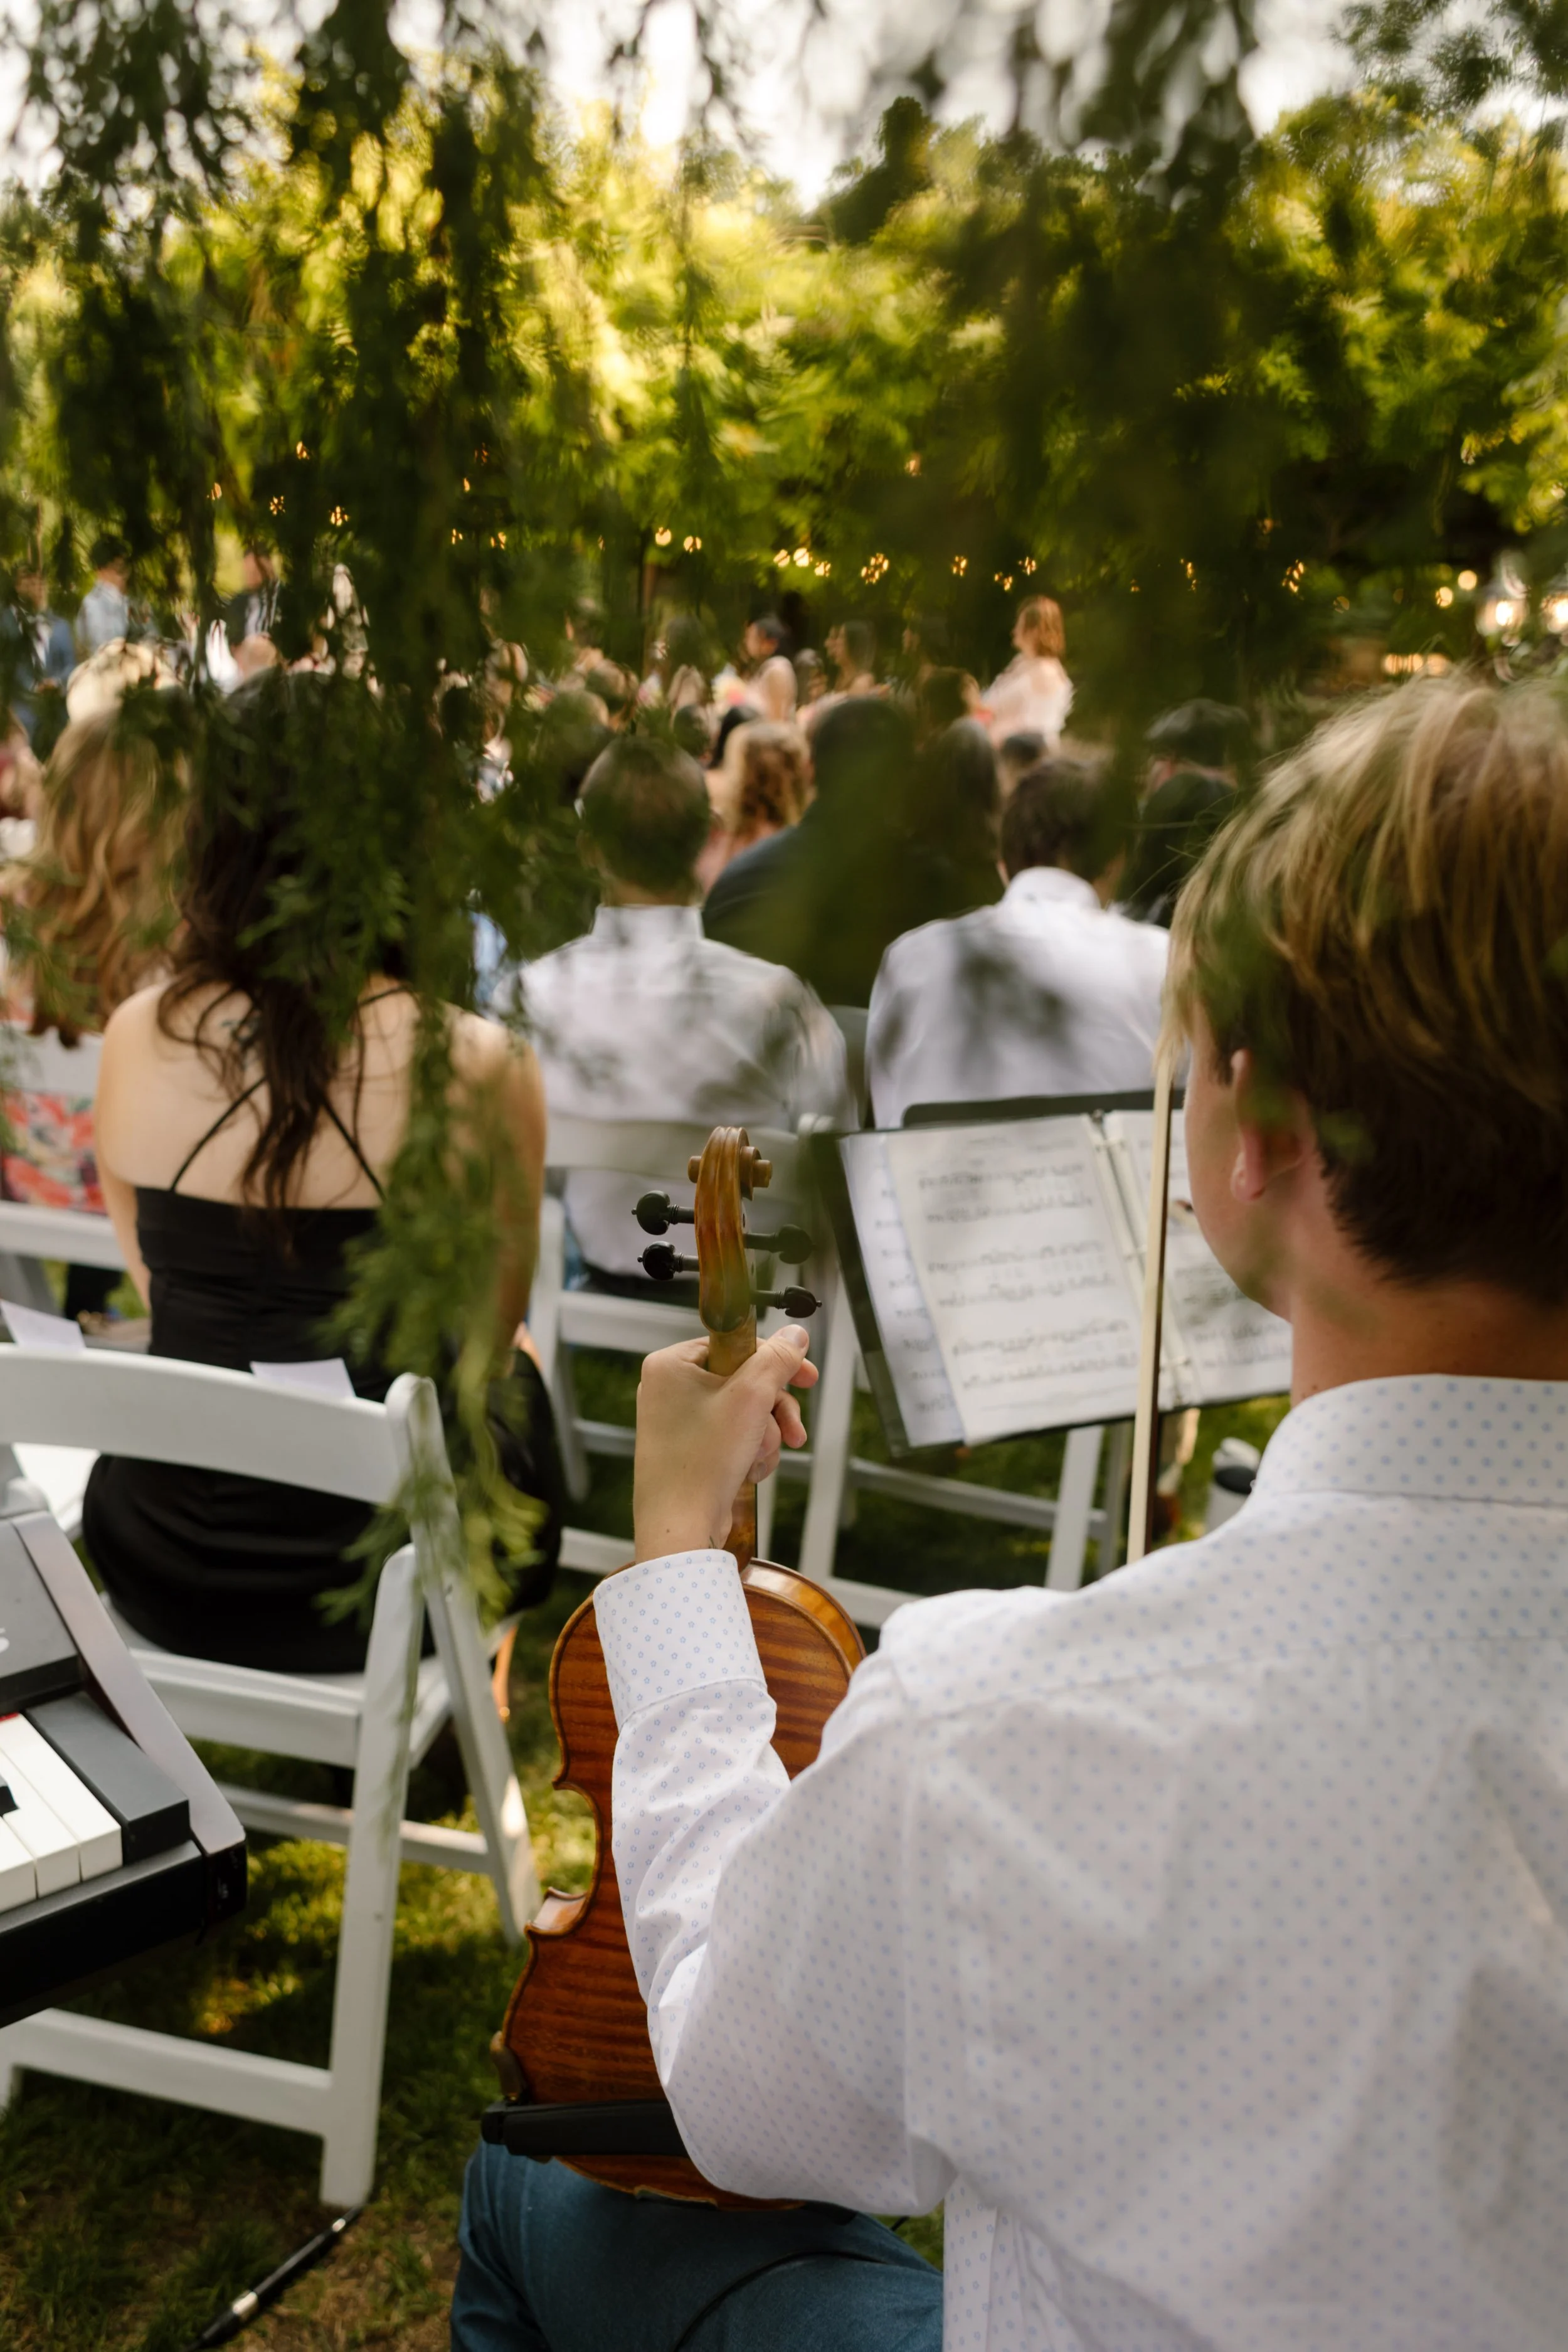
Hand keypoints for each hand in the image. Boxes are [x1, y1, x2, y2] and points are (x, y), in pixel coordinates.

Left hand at [634, 1325, 818, 1560]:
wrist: (681, 1527)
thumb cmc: (702, 1462)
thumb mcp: (750, 1398)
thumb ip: (777, 1360)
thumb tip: (794, 1335)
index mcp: (671, 1365)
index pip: (736, 1344)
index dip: (776, 1362)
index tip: (806, 1377)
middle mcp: (669, 1389)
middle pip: (744, 1380)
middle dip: (773, 1409)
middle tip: (792, 1429)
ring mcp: (677, 1421)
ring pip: (744, 1412)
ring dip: (764, 1435)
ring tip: (761, 1456)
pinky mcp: (688, 1449)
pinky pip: (732, 1436)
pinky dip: (749, 1452)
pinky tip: (749, 1470)